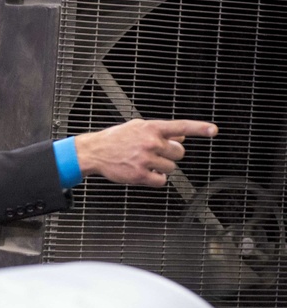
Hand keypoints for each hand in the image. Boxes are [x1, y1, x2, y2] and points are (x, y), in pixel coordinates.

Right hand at [74, 118, 217, 186]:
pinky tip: (144, 173)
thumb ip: (160, 131)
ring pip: (171, 168)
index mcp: (151, 128)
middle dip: (170, 155)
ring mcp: (145, 159)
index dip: (199, 128)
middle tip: (156, 154)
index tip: (214, 130)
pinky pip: (161, 181)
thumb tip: (181, 135)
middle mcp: (150, 142)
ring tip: (146, 163)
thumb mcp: (137, 127)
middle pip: (179, 153)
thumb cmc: (115, 139)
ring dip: (162, 168)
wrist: (94, 151)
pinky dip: (156, 179)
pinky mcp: (140, 175)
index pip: (180, 127)